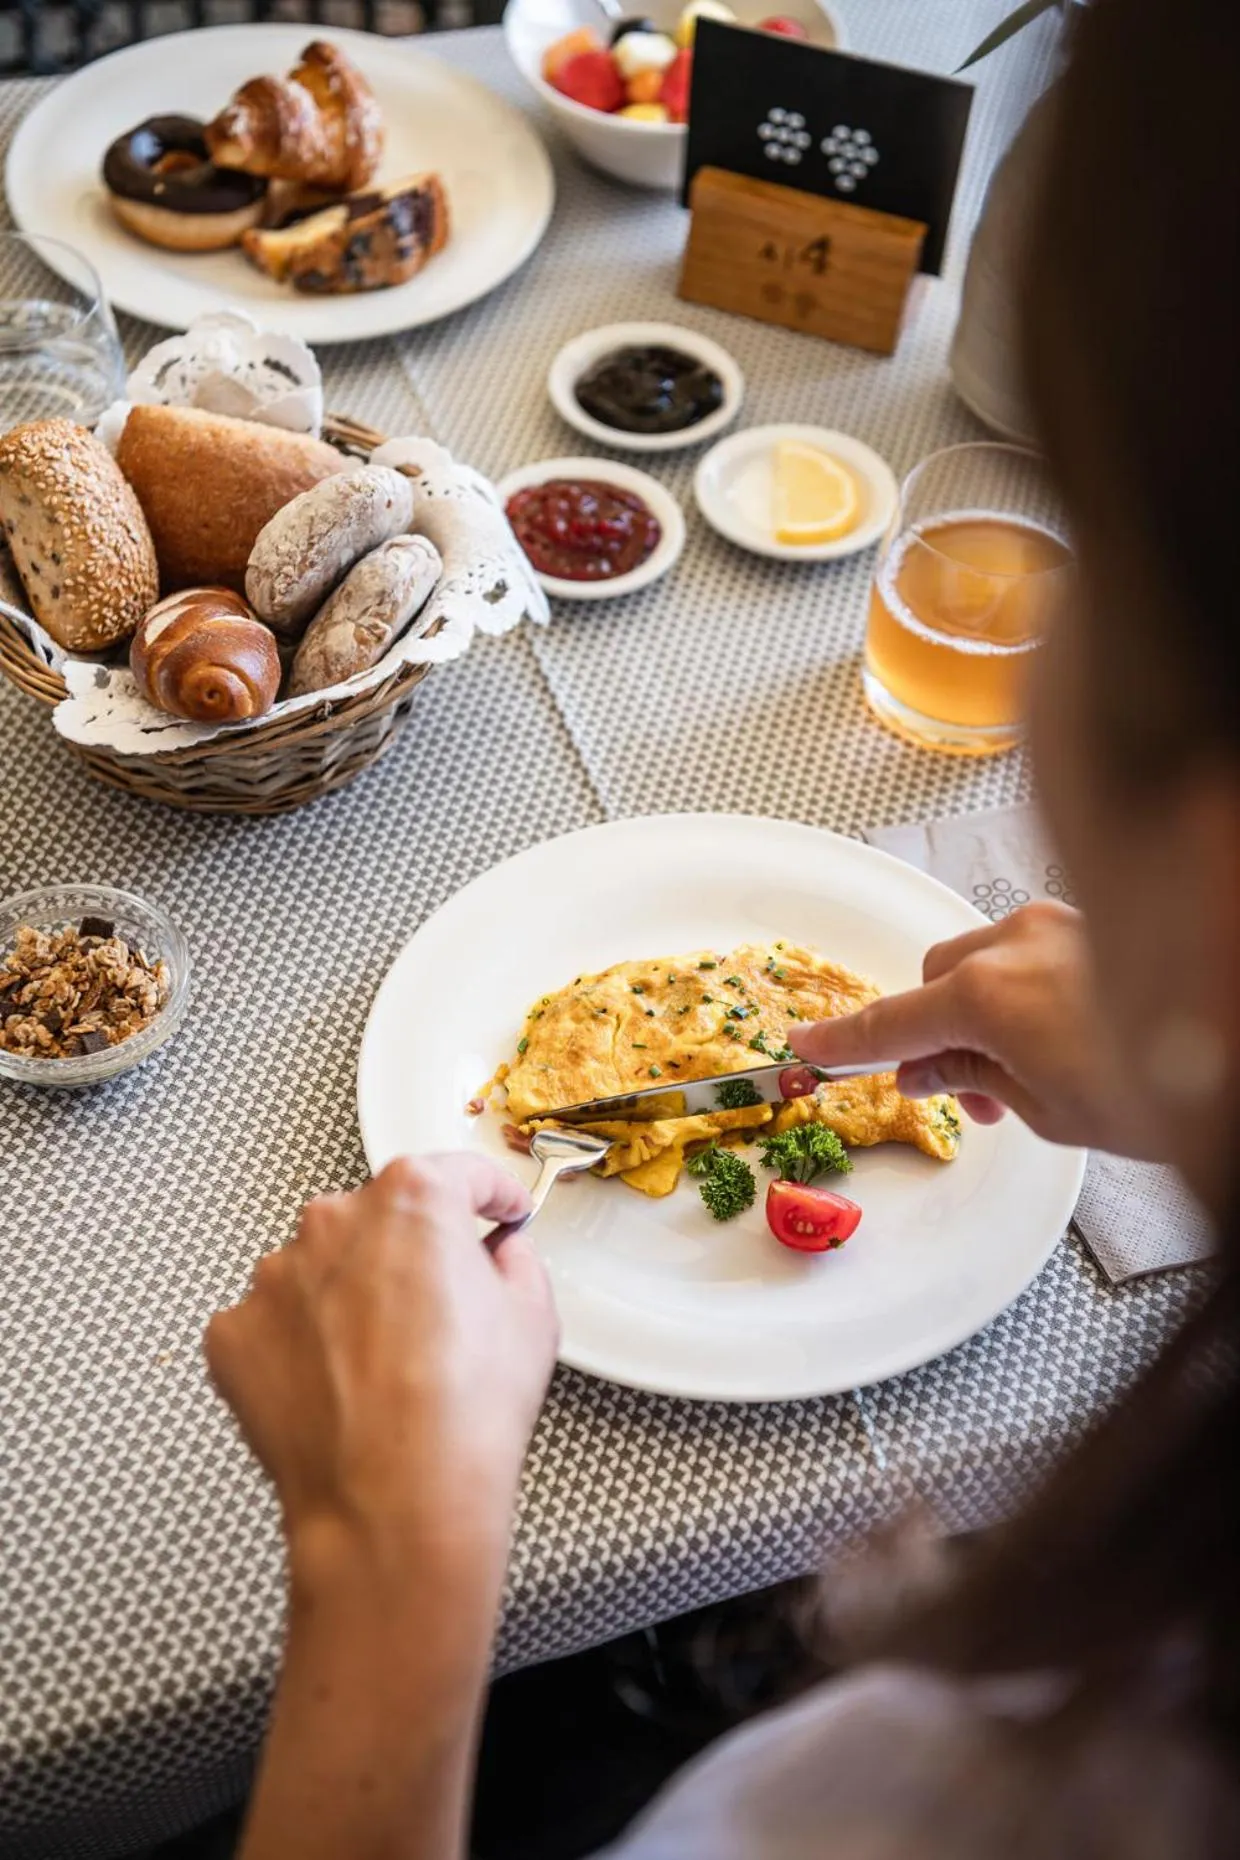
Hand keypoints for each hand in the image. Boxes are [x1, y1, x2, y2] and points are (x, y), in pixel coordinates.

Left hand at [205, 1154, 557, 1577]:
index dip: (488, 1194)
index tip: (494, 1208)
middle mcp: (333, 1222)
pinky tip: (336, 1388)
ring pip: (322, 1270)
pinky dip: (300, 1346)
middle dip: (410, 1254)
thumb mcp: (533, 1320)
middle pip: (380, 1219)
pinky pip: (274, 1323)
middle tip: (439, 1312)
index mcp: (413, 1199)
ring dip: (349, 1299)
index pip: (458, 1173)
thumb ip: (515, 1262)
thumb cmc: (461, 1417)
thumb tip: (499, 1257)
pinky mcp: (234, 1333)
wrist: (393, 1506)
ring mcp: (274, 1277)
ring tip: (383, 1367)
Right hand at [790, 902, 1160, 1157]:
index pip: (892, 1023)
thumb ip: (976, 1079)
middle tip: (960, 1093)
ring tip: (1023, 1074)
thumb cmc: (1160, 1085)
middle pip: (936, 980)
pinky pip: (1027, 950)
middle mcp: (1013, 943)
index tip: (808, 1046)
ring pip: (982, 961)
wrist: (1235, 1037)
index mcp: (987, 995)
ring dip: (983, 1010)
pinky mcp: (1090, 920)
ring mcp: (1054, 924)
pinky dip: (1023, 989)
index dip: (845, 1042)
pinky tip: (1059, 1033)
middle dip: (937, 1032)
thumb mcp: (1049, 1108)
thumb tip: (934, 1071)